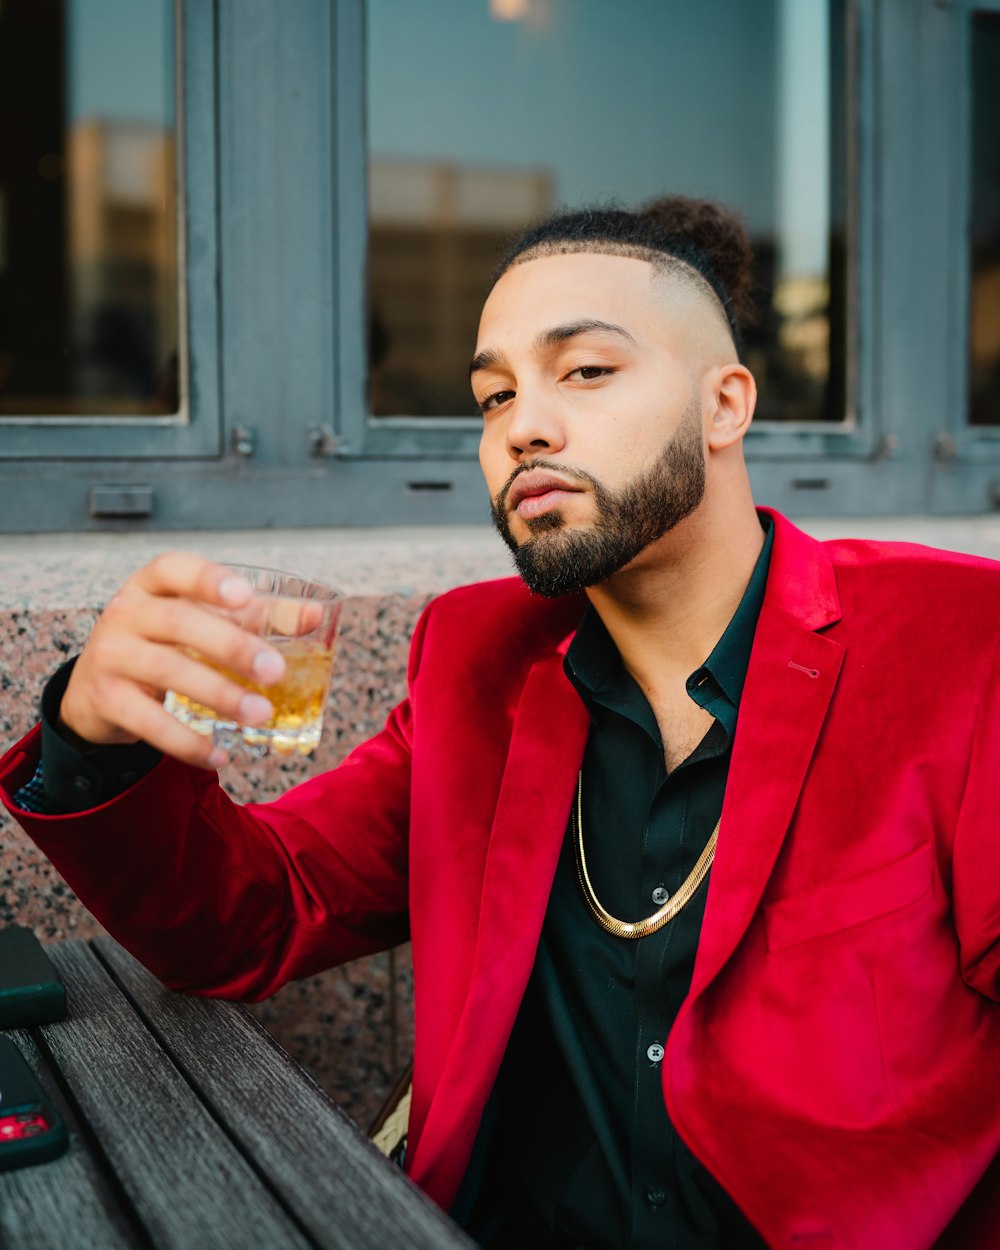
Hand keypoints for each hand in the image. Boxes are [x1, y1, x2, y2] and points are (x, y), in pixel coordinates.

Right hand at [59, 554, 285, 768]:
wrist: (95, 689)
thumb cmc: (164, 643)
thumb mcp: (200, 622)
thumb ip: (256, 616)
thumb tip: (316, 616)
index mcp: (152, 585)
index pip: (174, 569)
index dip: (209, 579)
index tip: (245, 594)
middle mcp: (126, 613)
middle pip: (179, 622)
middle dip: (232, 646)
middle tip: (276, 671)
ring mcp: (110, 655)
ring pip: (168, 672)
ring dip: (220, 695)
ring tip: (261, 715)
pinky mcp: (105, 699)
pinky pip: (149, 722)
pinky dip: (188, 742)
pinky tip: (221, 754)